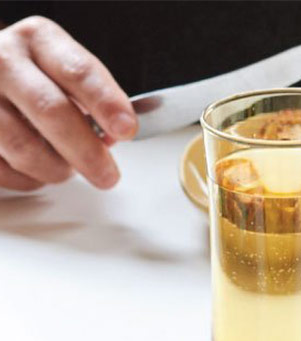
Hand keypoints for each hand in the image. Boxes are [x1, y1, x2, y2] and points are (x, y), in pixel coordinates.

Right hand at [0, 16, 133, 190]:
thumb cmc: (34, 76)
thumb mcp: (63, 71)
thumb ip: (91, 100)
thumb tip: (109, 141)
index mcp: (37, 40)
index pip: (78, 71)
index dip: (105, 103)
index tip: (126, 129)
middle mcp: (3, 60)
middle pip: (50, 110)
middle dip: (86, 150)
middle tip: (107, 175)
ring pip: (22, 146)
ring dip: (55, 168)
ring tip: (68, 170)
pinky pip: (2, 168)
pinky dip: (27, 178)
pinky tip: (37, 170)